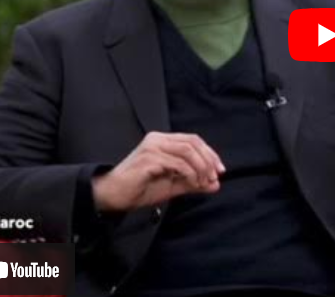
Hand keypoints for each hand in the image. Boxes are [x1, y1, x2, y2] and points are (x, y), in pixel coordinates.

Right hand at [92, 132, 225, 211]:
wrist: (114, 195)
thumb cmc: (141, 188)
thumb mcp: (173, 185)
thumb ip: (194, 183)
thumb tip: (216, 184)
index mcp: (163, 141)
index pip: (193, 140)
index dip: (210, 154)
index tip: (220, 171)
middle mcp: (158, 139)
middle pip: (192, 142)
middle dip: (208, 160)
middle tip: (215, 177)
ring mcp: (152, 147)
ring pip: (187, 151)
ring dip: (200, 167)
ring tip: (203, 182)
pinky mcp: (148, 159)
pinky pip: (176, 163)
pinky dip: (189, 173)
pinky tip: (192, 183)